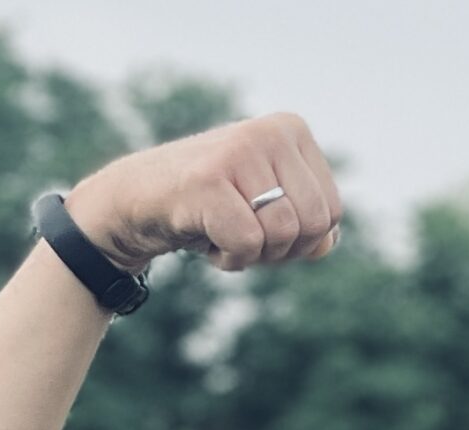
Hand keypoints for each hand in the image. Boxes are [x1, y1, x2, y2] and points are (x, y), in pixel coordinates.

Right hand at [63, 113, 341, 274]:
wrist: (136, 201)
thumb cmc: (212, 207)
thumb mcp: (272, 210)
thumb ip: (313, 226)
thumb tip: (326, 244)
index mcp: (291, 130)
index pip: (332, 211)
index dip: (302, 239)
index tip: (263, 224)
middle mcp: (268, 132)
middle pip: (315, 225)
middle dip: (282, 250)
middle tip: (243, 235)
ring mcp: (238, 151)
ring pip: (283, 234)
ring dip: (254, 254)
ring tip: (222, 231)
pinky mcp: (207, 179)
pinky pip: (247, 243)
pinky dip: (229, 258)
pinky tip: (204, 236)